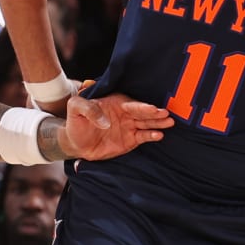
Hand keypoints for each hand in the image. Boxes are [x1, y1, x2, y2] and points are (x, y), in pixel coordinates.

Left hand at [57, 93, 171, 160]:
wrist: (75, 142)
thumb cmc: (76, 121)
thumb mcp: (75, 108)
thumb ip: (87, 109)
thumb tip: (104, 121)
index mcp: (116, 102)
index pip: (132, 105)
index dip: (142, 107)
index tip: (153, 109)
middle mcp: (126, 113)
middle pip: (143, 113)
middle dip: (155, 113)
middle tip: (166, 114)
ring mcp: (130, 126)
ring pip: (147, 124)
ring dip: (158, 123)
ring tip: (169, 123)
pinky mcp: (131, 140)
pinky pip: (143, 136)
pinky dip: (151, 136)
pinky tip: (159, 135)